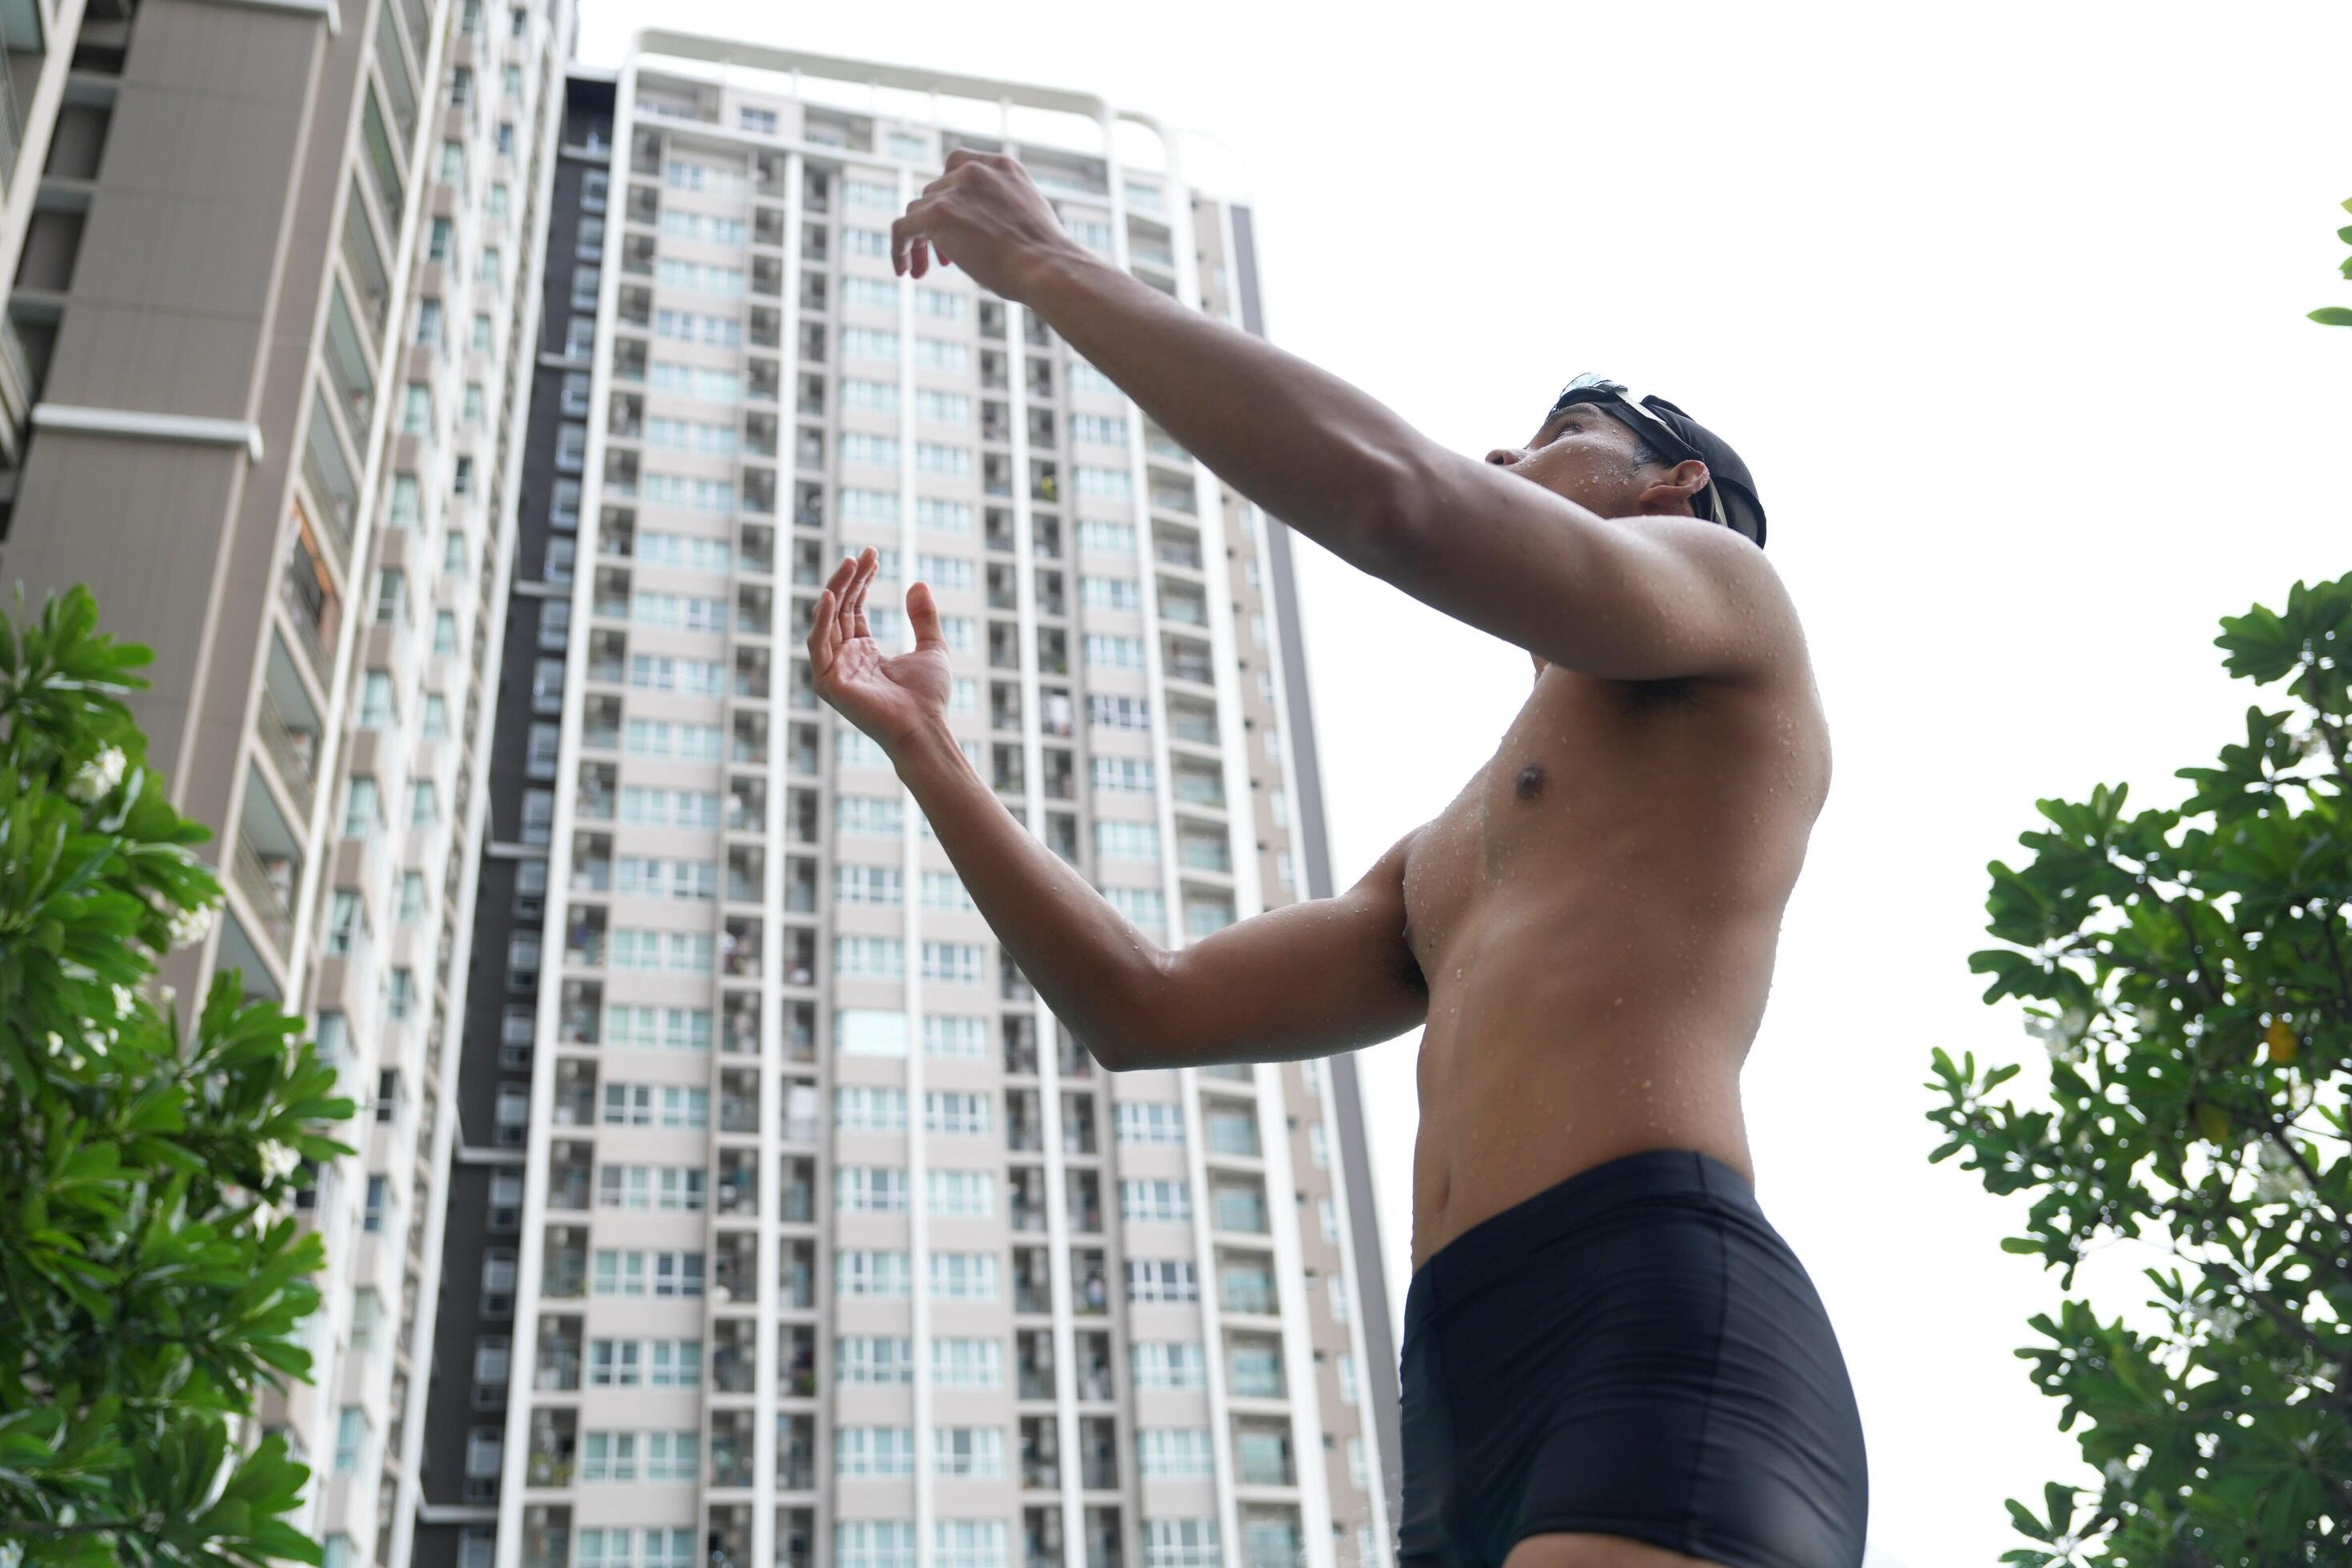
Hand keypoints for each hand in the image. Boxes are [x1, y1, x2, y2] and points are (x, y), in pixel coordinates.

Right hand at [807, 547, 952, 757]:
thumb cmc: (928, 698)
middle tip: (865, 554)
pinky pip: (818, 645)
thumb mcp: (932, 648)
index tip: (872, 555)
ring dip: (836, 590)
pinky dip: (821, 620)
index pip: (853, 608)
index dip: (860, 581)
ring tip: (852, 563)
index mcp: (862, 653)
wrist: (925, 728)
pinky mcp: (828, 683)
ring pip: (827, 621)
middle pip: (839, 609)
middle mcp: (844, 659)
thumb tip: (918, 582)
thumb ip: (923, 617)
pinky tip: (832, 596)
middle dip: (850, 579)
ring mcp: (834, 670)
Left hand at [891, 148, 1094, 302]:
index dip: (949, 192)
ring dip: (920, 240)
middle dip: (936, 224)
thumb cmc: (1046, 258)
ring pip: (917, 210)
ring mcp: (954, 190)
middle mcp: (975, 170)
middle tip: (944, 260)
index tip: (954, 220)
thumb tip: (983, 230)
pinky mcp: (937, 214)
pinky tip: (904, 271)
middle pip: (935, 192)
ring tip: (924, 270)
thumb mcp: (1028, 218)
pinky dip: (899, 249)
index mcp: (1002, 165)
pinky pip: (902, 229)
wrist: (1048, 267)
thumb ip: (1002, 208)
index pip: (958, 165)